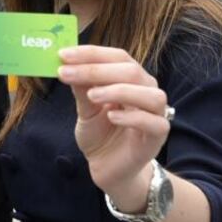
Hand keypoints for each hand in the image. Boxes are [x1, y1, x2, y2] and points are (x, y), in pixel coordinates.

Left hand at [57, 45, 169, 205]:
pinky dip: (133, 117)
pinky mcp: (158, 136)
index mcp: (131, 79)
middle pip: (131, 71)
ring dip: (118, 90)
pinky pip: (154, 122)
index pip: (117, 57)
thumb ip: (82, 88)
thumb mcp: (85, 108)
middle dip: (97, 69)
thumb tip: (68, 64)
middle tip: (67, 73)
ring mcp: (156, 114)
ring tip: (92, 95)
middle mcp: (147, 91)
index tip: (63, 55)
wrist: (108, 167)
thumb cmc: (100, 133)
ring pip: (150, 94)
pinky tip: (112, 116)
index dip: (91, 53)